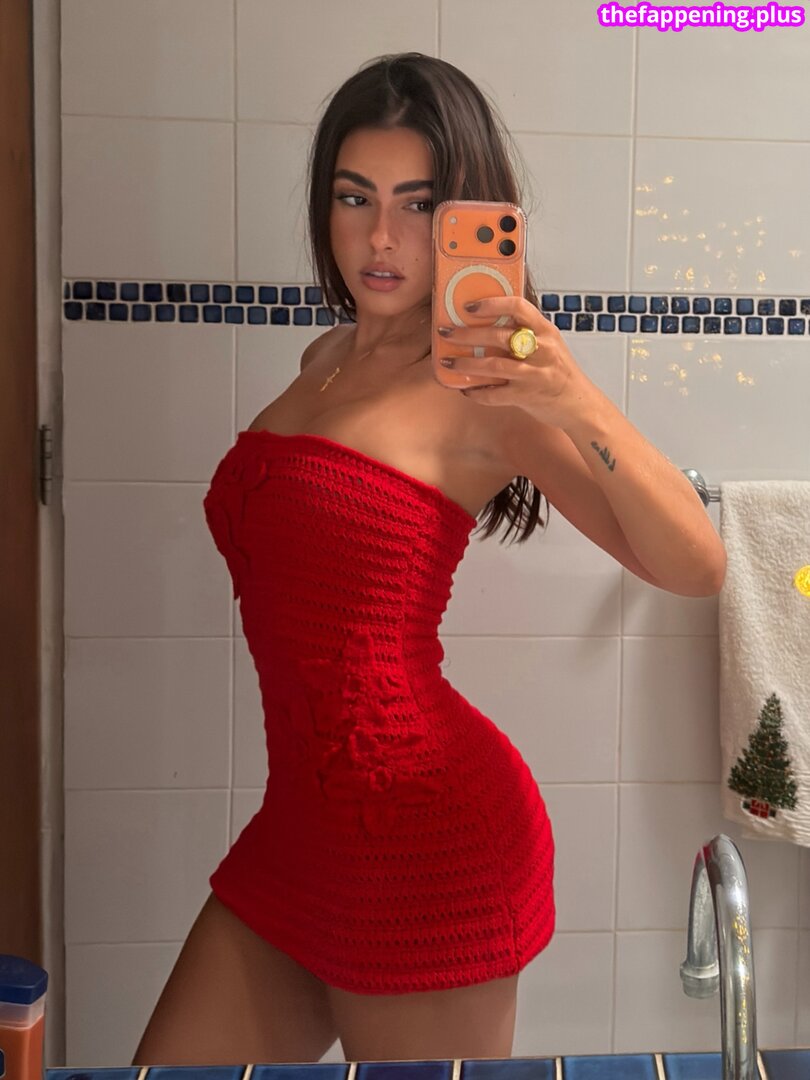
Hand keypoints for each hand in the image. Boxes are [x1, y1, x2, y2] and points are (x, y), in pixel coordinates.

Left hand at [437, 295, 592, 427]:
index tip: (469, 306)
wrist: (580, 405)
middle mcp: (541, 350)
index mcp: (545, 331)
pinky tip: (465, 389)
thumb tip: (487, 323)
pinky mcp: (527, 396)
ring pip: (493, 365)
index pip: (518, 307)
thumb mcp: (549, 345)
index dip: (491, 304)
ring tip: (448, 362)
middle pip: (498, 336)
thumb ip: (525, 333)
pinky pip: (495, 394)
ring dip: (465, 363)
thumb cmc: (559, 373)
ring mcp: (534, 374)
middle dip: (466, 334)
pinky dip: (477, 392)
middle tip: (446, 332)